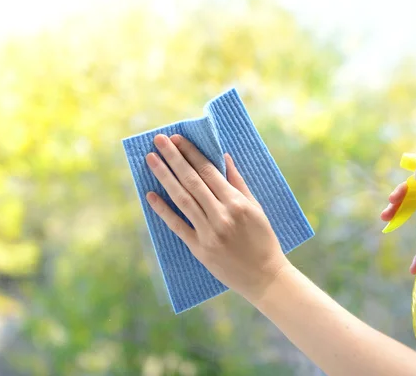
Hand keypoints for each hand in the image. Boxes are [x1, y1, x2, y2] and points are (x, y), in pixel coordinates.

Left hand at [144, 134, 289, 302]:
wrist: (264, 277)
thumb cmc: (263, 240)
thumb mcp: (256, 208)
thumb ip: (238, 183)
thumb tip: (223, 158)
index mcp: (237, 203)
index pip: (208, 172)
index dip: (191, 153)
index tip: (177, 139)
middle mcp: (221, 215)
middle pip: (192, 181)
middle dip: (174, 158)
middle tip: (159, 140)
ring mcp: (208, 233)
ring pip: (182, 199)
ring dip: (165, 177)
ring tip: (151, 160)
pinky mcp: (199, 249)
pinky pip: (177, 226)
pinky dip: (163, 210)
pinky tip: (150, 195)